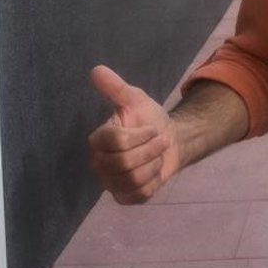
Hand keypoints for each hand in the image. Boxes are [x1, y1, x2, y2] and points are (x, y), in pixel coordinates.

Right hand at [87, 65, 181, 203]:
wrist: (170, 141)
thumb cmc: (149, 119)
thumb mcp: (136, 100)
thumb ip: (116, 88)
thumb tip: (96, 69)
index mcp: (99, 139)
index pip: (114, 142)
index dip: (139, 136)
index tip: (151, 128)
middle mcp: (99, 163)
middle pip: (123, 162)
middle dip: (150, 150)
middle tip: (159, 141)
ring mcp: (110, 182)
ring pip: (133, 178)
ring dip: (153, 163)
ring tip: (156, 154)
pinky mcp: (124, 197)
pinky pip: (139, 193)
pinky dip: (154, 180)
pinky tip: (154, 170)